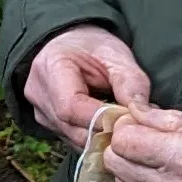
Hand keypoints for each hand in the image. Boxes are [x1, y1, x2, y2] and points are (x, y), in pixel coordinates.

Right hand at [24, 25, 153, 142]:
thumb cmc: (93, 45)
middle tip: (134, 124)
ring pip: (74, 139)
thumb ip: (131, 83)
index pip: (71, 107)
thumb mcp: (116, 55)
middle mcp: (38, 94)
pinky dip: (94, 136)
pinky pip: (73, 139)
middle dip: (106, 131)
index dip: (102, 118)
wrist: (70, 42)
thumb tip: (143, 114)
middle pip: (72, 128)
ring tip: (123, 122)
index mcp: (50, 68)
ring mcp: (40, 111)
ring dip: (102, 136)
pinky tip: (109, 124)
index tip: (130, 118)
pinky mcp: (47, 123)